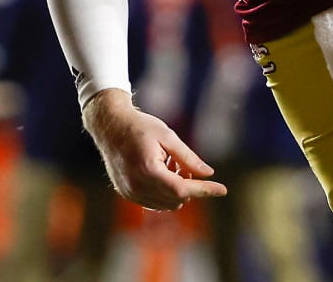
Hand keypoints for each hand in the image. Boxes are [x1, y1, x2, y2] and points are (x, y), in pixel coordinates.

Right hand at [83, 89, 227, 209]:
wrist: (110, 127)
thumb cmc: (140, 127)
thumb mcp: (167, 136)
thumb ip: (188, 158)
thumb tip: (208, 173)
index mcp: (148, 171)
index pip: (182, 189)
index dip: (204, 190)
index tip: (223, 189)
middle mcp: (138, 187)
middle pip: (176, 199)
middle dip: (188, 185)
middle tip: (183, 163)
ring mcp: (131, 193)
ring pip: (166, 204)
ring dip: (176, 190)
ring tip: (170, 163)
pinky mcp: (127, 194)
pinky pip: (154, 202)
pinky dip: (164, 192)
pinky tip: (162, 171)